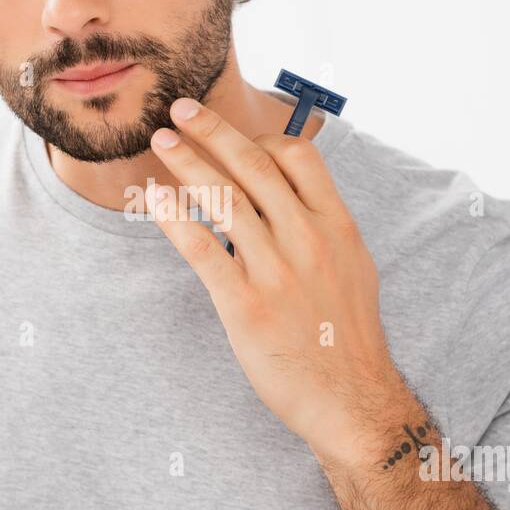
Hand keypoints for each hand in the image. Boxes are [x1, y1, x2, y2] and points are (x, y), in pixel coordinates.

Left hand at [147, 97, 410, 471]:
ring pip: (223, 198)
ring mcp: (276, 270)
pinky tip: (156, 200)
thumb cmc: (347, 338)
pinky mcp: (245, 304)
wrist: (352, 400)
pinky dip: (175, 217)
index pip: (298, 158)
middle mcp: (307, 239)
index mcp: (337, 226)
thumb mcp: (353, 268)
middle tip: (180, 109)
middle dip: (212, 130)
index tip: (233, 135)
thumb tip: (294, 197)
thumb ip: (324, 228)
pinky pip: (202, 247)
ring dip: (186, 162)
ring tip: (160, 142)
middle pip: (253, 165)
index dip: (261, 137)